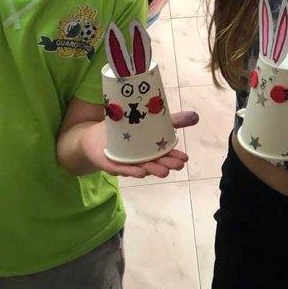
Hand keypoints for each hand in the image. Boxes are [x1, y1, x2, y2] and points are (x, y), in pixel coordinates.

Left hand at [79, 111, 196, 177]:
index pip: (165, 155)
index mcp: (150, 150)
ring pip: (142, 168)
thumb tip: (195, 116)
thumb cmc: (124, 131)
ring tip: (163, 172)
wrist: (92, 136)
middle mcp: (141, 159)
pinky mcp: (112, 164)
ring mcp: (127, 163)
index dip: (175, 157)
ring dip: (152, 170)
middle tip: (177, 165)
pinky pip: (122, 169)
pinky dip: (131, 170)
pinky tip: (140, 172)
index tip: (185, 158)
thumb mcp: (148, 121)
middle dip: (166, 165)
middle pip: (156, 164)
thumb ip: (170, 120)